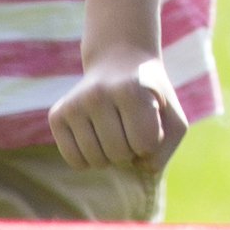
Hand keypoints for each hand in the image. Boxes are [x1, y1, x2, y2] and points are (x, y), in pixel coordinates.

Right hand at [50, 53, 187, 172]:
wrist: (118, 63)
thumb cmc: (150, 97)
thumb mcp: (172, 118)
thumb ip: (165, 150)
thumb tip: (137, 166)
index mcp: (130, 90)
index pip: (145, 145)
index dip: (151, 141)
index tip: (148, 119)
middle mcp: (98, 94)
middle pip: (120, 155)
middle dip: (130, 149)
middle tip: (129, 124)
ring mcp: (74, 104)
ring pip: (97, 161)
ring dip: (110, 156)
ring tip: (113, 129)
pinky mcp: (57, 115)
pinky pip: (75, 161)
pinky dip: (89, 160)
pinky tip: (95, 137)